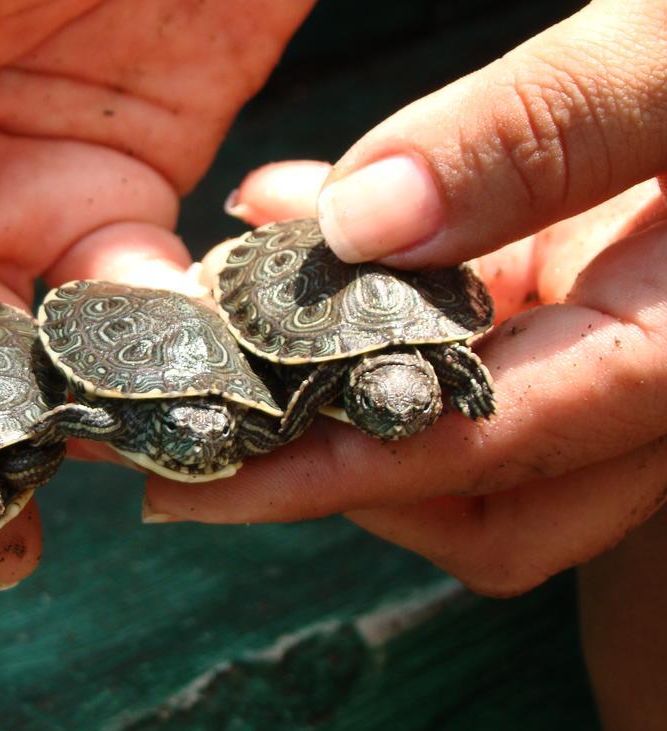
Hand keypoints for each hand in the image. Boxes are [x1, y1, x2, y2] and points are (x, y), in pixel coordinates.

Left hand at [144, 0, 666, 597]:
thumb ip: (538, 134)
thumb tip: (362, 224)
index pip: (483, 454)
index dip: (330, 479)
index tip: (201, 488)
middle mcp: (641, 375)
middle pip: (479, 502)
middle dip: (333, 462)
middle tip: (216, 400)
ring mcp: (606, 339)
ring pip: (462, 426)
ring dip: (338, 372)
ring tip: (241, 280)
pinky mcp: (581, 292)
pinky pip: (469, 336)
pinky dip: (380, 298)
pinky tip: (310, 210)